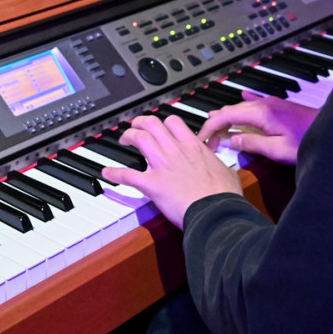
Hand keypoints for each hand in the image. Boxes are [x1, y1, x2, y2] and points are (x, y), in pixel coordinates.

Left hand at [101, 115, 241, 228]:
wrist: (217, 211)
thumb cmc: (224, 195)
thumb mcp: (226, 171)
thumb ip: (218, 165)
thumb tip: (223, 166)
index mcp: (194, 147)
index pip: (174, 122)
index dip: (164, 122)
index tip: (160, 126)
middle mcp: (176, 151)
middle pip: (152, 124)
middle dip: (141, 123)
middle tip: (135, 127)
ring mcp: (162, 166)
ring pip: (139, 139)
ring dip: (128, 136)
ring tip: (123, 139)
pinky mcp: (152, 184)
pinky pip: (128, 175)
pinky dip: (114, 173)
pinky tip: (106, 173)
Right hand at [199, 92, 318, 165]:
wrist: (330, 130)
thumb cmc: (306, 141)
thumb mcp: (277, 150)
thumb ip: (252, 144)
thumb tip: (232, 140)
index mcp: (261, 114)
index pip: (226, 115)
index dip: (211, 126)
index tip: (203, 137)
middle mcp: (263, 104)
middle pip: (231, 110)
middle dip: (217, 123)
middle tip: (209, 140)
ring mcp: (271, 103)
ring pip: (242, 106)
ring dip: (228, 117)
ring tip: (217, 127)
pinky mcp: (278, 106)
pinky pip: (255, 102)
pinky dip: (244, 104)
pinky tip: (241, 96)